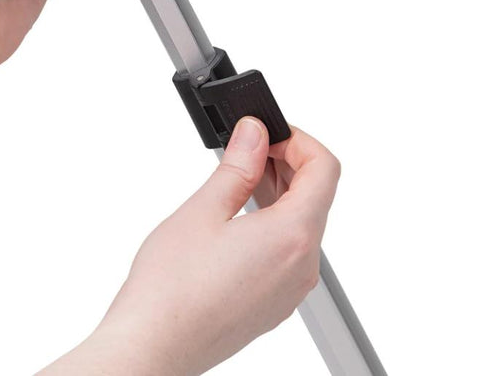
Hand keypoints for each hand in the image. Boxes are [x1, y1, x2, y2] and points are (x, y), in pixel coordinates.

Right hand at [41, 119, 339, 374]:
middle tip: (248, 147)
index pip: (324, 169)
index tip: (268, 133)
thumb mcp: (204, 210)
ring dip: (278, 191)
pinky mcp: (275, 301)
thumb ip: (239, 166)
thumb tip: (255, 134)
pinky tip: (237, 214)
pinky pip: (289, 249)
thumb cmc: (171, 289)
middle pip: (316, 195)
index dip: (299, 140)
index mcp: (292, 236)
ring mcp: (291, 289)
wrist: (154, 347)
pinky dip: (272, 221)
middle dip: (286, 162)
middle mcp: (302, 266)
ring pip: (302, 223)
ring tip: (238, 176)